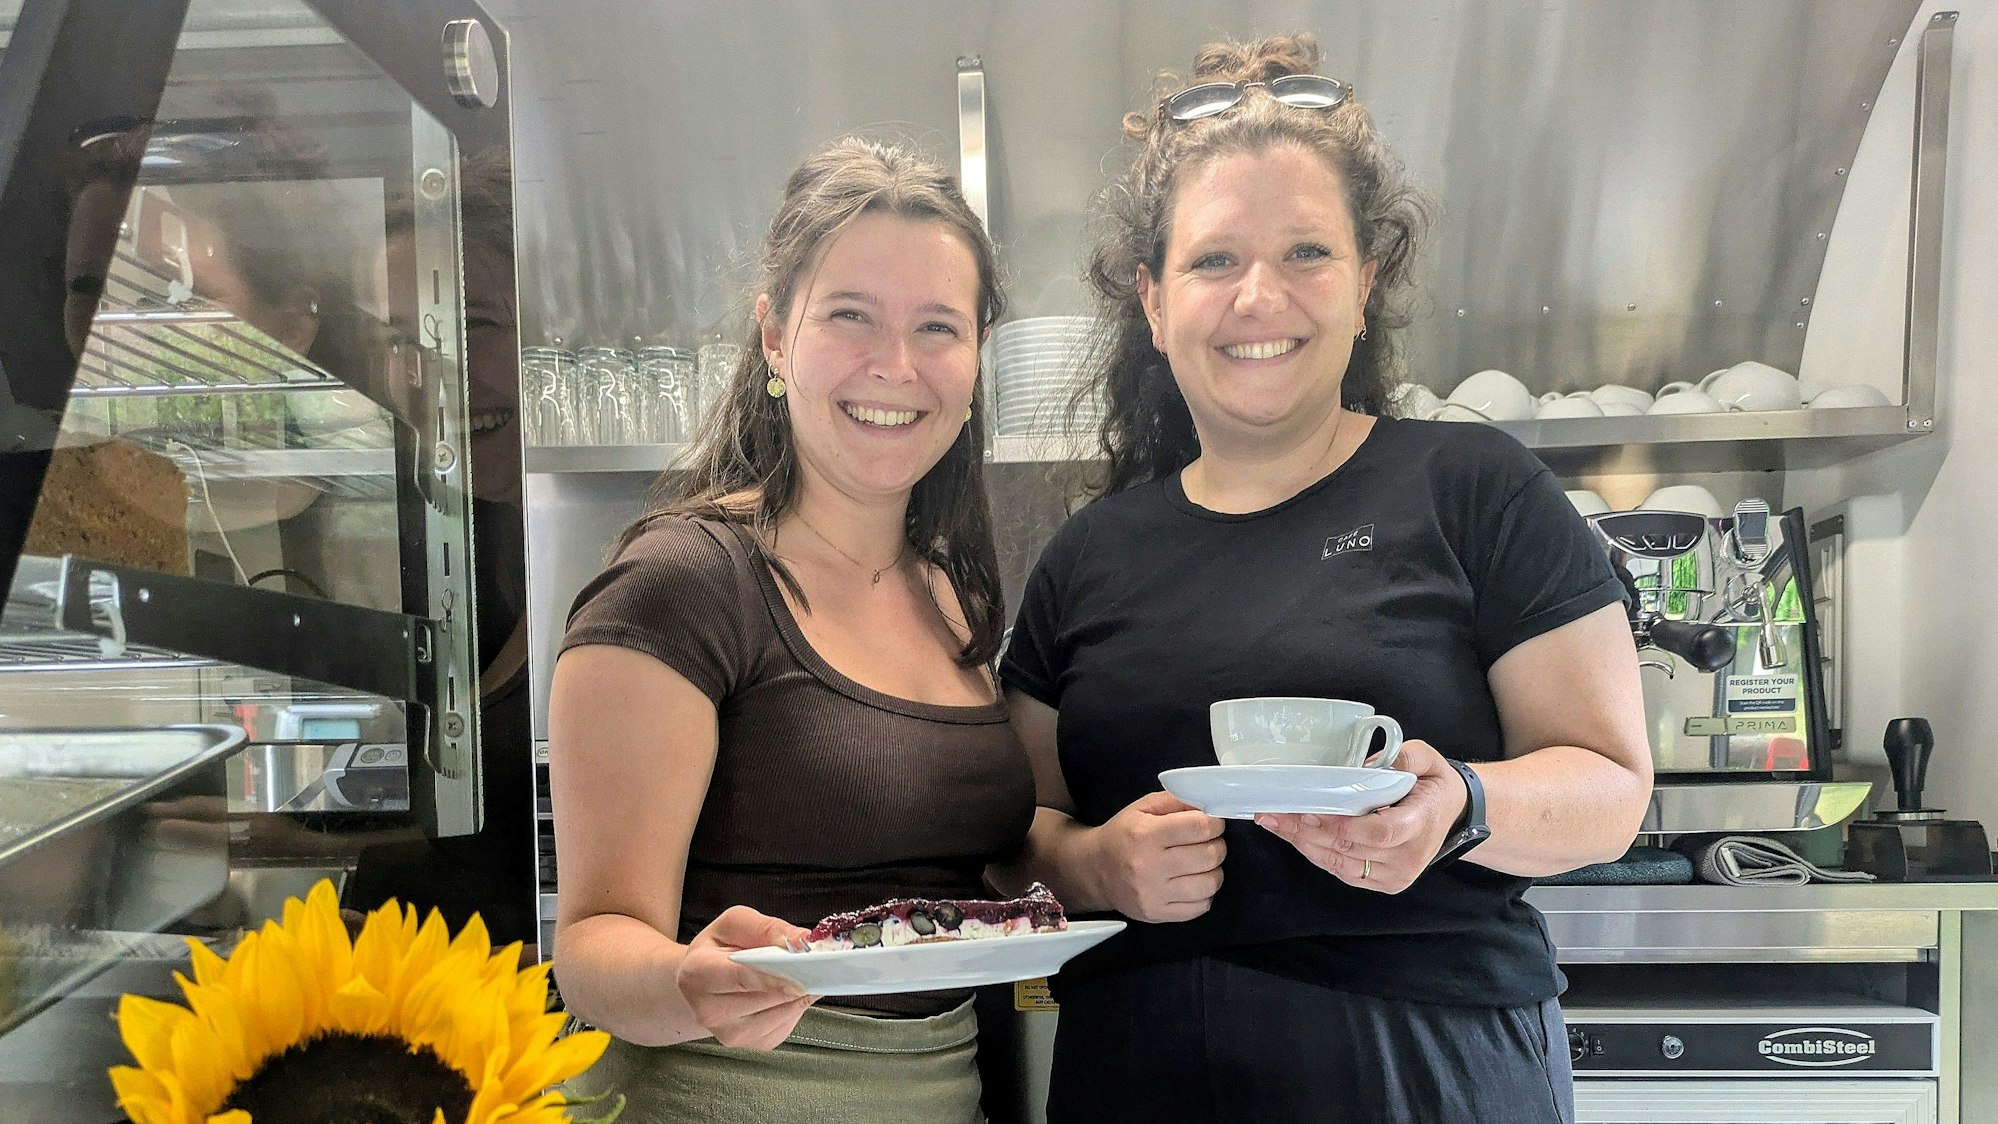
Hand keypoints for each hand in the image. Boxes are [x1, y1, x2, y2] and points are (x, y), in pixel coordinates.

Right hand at [675, 905, 816, 1049]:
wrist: (701, 985)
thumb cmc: (716, 951)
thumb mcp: (733, 924)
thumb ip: (766, 928)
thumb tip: (801, 940)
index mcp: (697, 974)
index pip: (742, 977)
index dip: (775, 976)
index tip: (803, 971)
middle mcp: (709, 1011)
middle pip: (768, 997)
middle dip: (797, 978)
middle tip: (817, 963)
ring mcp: (732, 1033)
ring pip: (784, 1012)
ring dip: (799, 991)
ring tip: (800, 972)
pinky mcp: (754, 1043)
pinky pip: (788, 1022)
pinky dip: (795, 1004)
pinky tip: (786, 990)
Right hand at [1086, 790, 1226, 922]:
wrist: (1095, 870)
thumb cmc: (1123, 835)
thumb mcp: (1144, 807)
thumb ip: (1177, 800)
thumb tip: (1210, 805)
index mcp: (1145, 834)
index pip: (1200, 827)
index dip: (1215, 823)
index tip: (1212, 823)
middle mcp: (1148, 865)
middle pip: (1209, 855)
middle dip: (1217, 845)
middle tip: (1208, 843)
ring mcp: (1153, 894)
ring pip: (1209, 884)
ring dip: (1213, 871)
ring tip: (1201, 864)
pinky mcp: (1157, 914)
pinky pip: (1201, 907)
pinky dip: (1204, 893)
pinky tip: (1192, 882)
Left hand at [1255, 739, 1469, 893]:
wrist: (1451, 815)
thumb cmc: (1435, 786)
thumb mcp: (1430, 760)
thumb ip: (1407, 756)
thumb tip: (1373, 762)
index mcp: (1421, 824)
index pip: (1380, 832)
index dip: (1343, 826)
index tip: (1311, 811)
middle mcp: (1408, 857)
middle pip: (1351, 849)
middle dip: (1307, 831)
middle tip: (1275, 812)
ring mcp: (1395, 875)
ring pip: (1341, 864)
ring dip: (1304, 843)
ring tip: (1275, 822)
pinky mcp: (1383, 883)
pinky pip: (1343, 872)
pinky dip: (1316, 853)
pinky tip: (1294, 836)